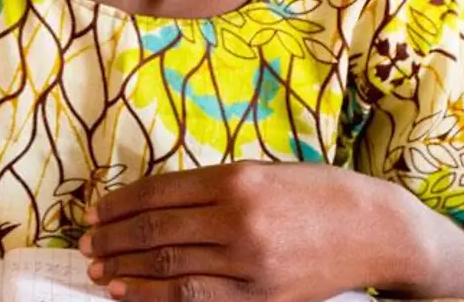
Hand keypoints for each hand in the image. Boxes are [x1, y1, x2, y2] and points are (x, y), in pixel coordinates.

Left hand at [81, 163, 421, 301]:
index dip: (119, 205)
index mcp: (236, 179)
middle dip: (112, 240)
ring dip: (125, 270)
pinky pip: (194, 298)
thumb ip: (211, 187)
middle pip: (156, 231)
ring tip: (99, 272)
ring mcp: (249, 261)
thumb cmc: (318, 195)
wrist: (377, 230)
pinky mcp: (260, 296)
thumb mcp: (263, 173)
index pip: (158, 192)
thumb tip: (151, 203)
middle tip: (86, 246)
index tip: (94, 213)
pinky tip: (129, 294)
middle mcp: (238, 219)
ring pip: (168, 266)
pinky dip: (154, 297)